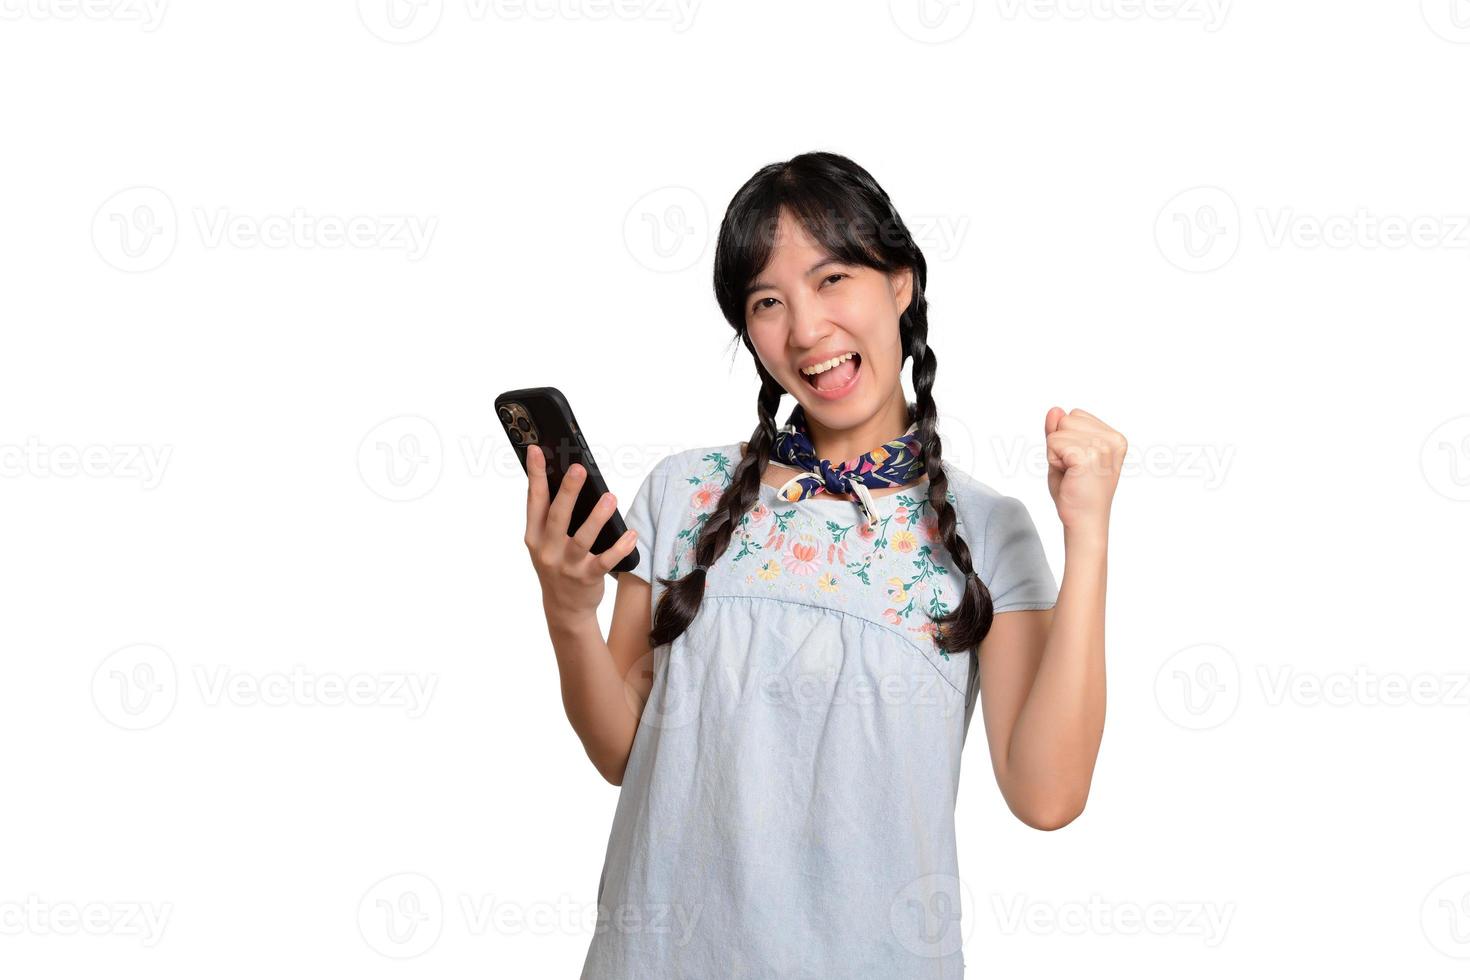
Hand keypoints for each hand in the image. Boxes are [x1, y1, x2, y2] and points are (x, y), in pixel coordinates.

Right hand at [523, 444, 637, 622]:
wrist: (564, 608)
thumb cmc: (557, 565)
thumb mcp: (545, 543)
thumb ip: (550, 517)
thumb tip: (565, 478)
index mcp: (534, 536)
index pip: (534, 501)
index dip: (534, 475)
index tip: (536, 450)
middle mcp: (547, 550)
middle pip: (557, 517)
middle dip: (567, 492)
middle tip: (578, 469)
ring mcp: (566, 566)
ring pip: (582, 539)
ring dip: (597, 517)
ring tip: (610, 497)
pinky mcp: (587, 578)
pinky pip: (605, 561)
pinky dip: (619, 547)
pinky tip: (631, 534)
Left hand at [1044, 407, 1125, 536]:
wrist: (1084, 521)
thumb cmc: (1076, 492)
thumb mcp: (1065, 454)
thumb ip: (1059, 431)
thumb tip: (1055, 409)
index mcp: (1114, 437)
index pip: (1075, 415)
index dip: (1067, 439)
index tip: (1079, 463)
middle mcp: (1113, 439)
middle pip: (1066, 419)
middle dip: (1060, 445)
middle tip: (1073, 470)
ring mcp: (1102, 446)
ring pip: (1057, 431)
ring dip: (1056, 454)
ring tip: (1072, 474)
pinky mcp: (1088, 455)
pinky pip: (1053, 442)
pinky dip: (1053, 460)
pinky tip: (1069, 476)